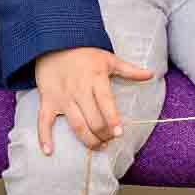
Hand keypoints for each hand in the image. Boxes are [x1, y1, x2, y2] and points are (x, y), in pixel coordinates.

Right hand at [31, 47, 154, 153]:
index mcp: (96, 79)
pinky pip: (44, 121)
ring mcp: (62, 97)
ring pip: (76, 124)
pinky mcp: (48, 100)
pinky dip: (44, 136)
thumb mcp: (108, 58)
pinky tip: (48, 151)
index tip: (118, 134)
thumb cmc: (84, 53)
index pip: (106, 103)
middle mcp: (79, 90)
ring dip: (87, 140)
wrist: (54, 42)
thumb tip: (151, 74)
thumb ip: (129, 70)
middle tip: (109, 140)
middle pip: (93, 120)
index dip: (112, 120)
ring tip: (97, 146)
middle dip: (103, 134)